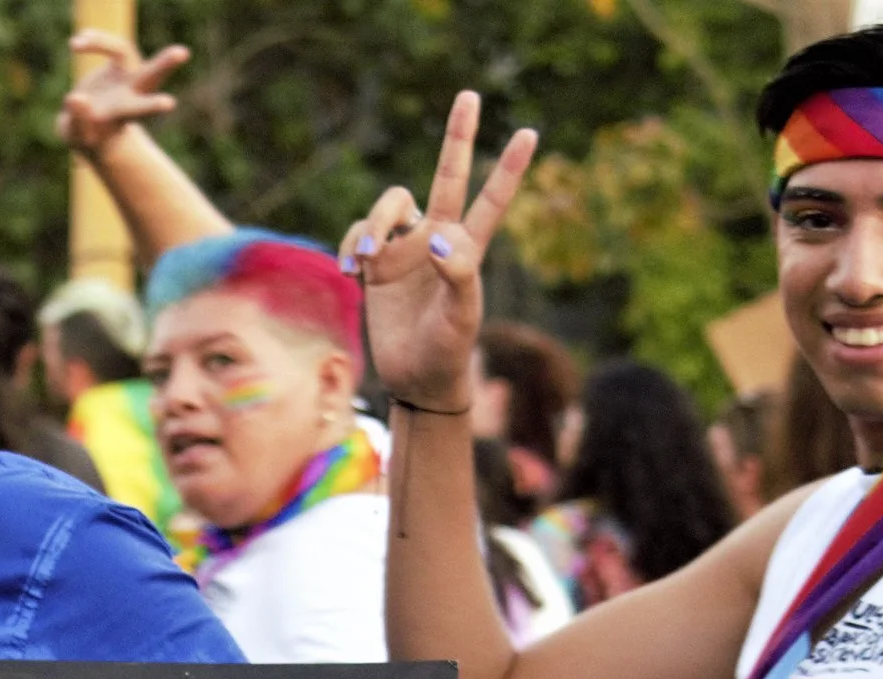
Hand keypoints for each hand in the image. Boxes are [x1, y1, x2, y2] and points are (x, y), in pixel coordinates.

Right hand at [57, 31, 189, 154]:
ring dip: (105, 42)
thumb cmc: (87, 134)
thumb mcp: (81, 133)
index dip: (152, 105)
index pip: (140, 108)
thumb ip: (80, 118)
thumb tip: (75, 98)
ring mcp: (125, 74)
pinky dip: (92, 42)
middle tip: (182, 53)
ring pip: (123, 51)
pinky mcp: (114, 62)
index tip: (170, 104)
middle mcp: (132, 92)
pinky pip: (104, 45)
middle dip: (165, 65)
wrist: (88, 122)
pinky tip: (75, 44)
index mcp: (125, 114)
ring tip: (76, 43)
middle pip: (150, 76)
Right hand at [337, 91, 538, 413]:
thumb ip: (459, 274)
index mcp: (467, 248)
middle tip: (469, 95)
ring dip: (374, 222)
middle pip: (447, 176)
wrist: (415, 378)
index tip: (530, 134)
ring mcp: (405, 249)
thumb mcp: (462, 316)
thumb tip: (440, 236)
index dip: (509, 168)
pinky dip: (351, 245)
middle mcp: (437, 238)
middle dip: (458, 137)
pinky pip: (359, 235)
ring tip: (367, 257)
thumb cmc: (447, 350)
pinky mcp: (376, 265)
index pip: (492, 200)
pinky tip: (353, 272)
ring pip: (390, 205)